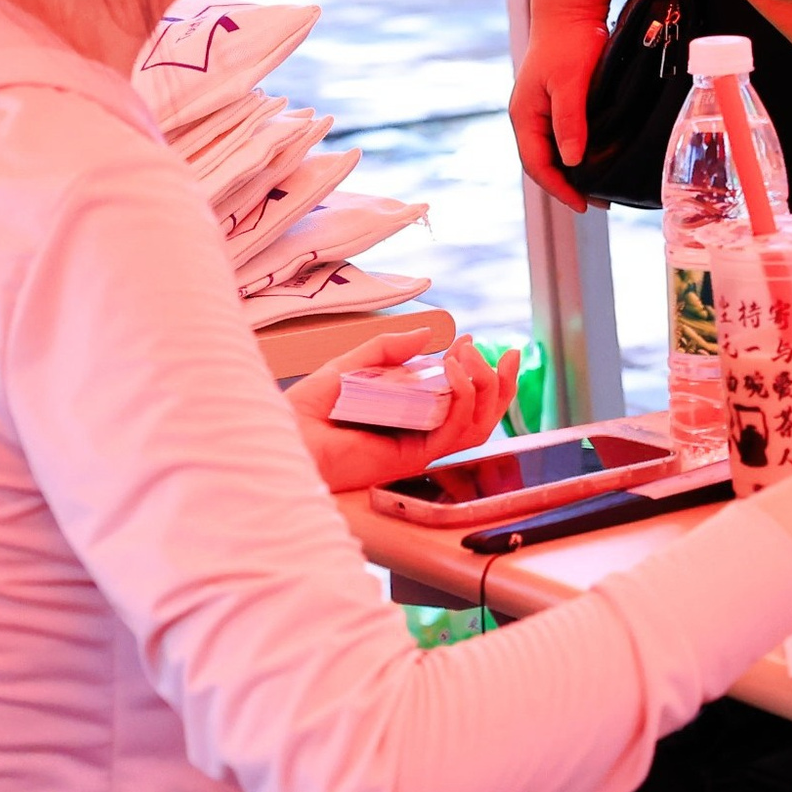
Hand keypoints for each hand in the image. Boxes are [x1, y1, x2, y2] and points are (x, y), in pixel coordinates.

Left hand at [293, 327, 508, 497]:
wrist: (284, 437)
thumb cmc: (306, 410)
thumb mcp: (351, 365)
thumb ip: (387, 349)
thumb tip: (426, 334)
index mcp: (407, 413)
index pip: (459, 399)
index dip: (476, 371)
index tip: (471, 340)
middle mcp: (419, 432)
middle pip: (479, 416)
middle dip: (500, 385)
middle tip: (507, 356)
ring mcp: (418, 447)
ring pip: (476, 426)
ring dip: (484, 387)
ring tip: (469, 356)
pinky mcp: (411, 457)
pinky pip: (452, 433)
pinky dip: (461, 400)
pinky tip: (452, 371)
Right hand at [510, 13, 608, 211]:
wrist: (571, 7)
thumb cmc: (569, 41)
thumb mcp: (570, 82)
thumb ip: (569, 121)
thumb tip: (571, 160)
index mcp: (525, 115)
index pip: (537, 165)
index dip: (559, 188)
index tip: (584, 205)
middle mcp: (530, 115)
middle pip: (544, 161)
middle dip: (568, 184)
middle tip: (598, 201)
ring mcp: (542, 107)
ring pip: (555, 148)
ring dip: (574, 169)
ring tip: (600, 184)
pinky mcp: (557, 98)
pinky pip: (564, 133)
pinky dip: (579, 149)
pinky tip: (598, 155)